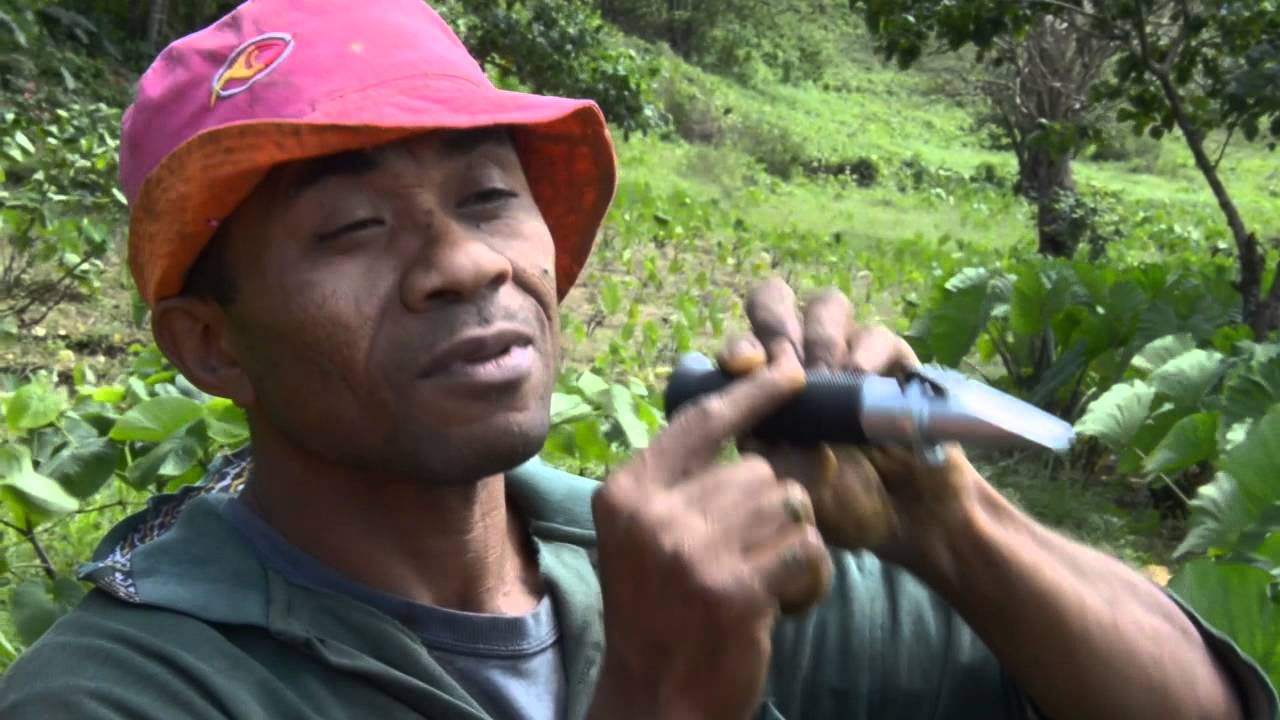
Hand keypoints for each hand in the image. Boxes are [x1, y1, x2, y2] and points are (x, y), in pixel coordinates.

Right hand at [587, 348, 832, 719]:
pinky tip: (782, 604)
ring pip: (788, 505)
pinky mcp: (736, 591)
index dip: (751, 396)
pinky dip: (809, 579)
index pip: (700, 422)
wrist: (656, 700)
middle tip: (751, 557)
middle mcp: (654, 515)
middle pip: (757, 471)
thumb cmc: (656, 614)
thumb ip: (680, 485)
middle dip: (771, 510)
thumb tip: (750, 428)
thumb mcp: (643, 539)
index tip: (789, 374)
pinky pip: (807, 551)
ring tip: (764, 582)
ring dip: (792, 543)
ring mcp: (694, 553)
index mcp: (627, 493)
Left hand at [719, 278, 983, 569]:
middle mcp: (802, 359)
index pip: (740, 346)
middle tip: (787, 365)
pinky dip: (866, 351)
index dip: (738, 346)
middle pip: (774, 301)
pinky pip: (877, 335)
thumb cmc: (841, 505)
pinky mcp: (893, 361)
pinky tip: (859, 376)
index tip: (743, 366)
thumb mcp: (791, 485)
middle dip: (775, 324)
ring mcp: (848, 355)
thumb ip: (768, 449)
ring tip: (828, 378)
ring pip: (827, 305)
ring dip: (820, 337)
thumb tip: (752, 416)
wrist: (907, 521)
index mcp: (766, 387)